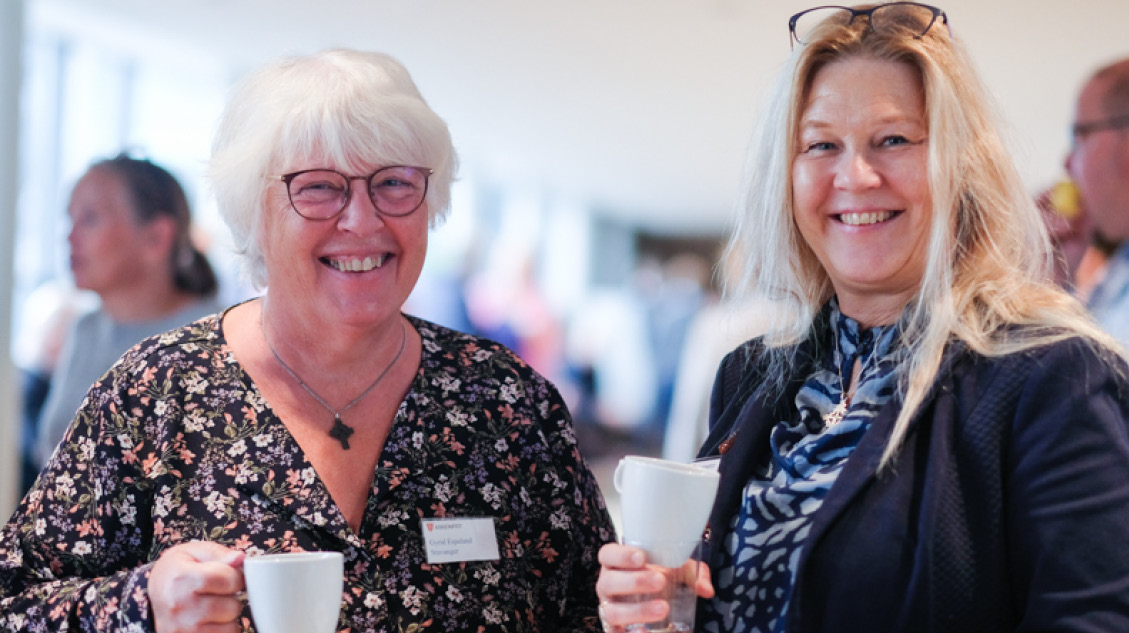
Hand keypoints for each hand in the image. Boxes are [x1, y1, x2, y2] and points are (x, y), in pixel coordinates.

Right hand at [149, 541, 245, 632]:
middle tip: (220, 592)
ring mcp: (182, 629)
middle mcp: (180, 607)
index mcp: (182, 578)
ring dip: (228, 616)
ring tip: (214, 606)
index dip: (236, 577)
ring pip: (230, 627)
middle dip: (233, 598)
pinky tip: (211, 620)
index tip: (231, 576)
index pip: (227, 580)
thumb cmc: (177, 570)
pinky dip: (222, 629)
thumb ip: (219, 554)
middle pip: (232, 607)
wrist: (155, 594)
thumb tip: (240, 559)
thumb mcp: (194, 552)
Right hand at [595, 543, 713, 631]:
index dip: (620, 554)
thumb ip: (693, 574)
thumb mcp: (676, 570)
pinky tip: (645, 632)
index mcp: (616, 564)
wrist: (650, 600)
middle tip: (660, 581)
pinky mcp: (614, 629)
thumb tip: (706, 589)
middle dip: (634, 581)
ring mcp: (609, 608)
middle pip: (608, 582)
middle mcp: (608, 585)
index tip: (642, 557)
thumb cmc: (658, 578)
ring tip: (663, 608)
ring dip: (637, 611)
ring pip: (612, 611)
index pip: (607, 554)